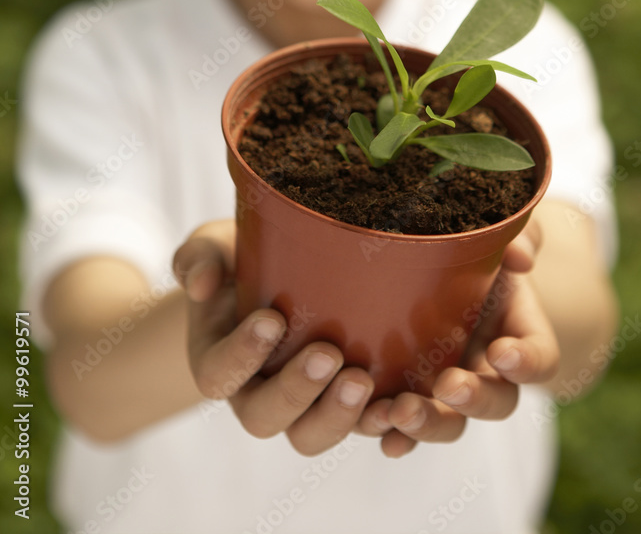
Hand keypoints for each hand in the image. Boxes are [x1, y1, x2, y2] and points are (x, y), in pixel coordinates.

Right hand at [173, 220, 374, 454]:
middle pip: (265, 418)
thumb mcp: (213, 247)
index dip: (242, 355)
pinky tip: (399, 407)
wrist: (277, 275)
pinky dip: (379, 426)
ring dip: (337, 416)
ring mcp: (300, 406)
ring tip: (364, 380)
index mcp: (218, 362)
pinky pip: (357, 431)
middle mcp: (254, 394)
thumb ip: (200, 257)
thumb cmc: (240, 258)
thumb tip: (200, 283)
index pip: (218, 375)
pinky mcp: (341, 406)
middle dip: (297, 391)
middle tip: (328, 354)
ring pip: (310, 436)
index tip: (271, 319)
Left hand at [357, 218, 559, 456]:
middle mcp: (490, 370)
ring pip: (451, 424)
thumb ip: (519, 237)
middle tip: (449, 385)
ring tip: (401, 412)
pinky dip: (397, 438)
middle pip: (497, 403)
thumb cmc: (478, 248)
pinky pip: (408, 428)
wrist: (440, 265)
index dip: (527, 362)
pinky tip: (383, 438)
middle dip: (474, 399)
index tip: (503, 351)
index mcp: (519, 332)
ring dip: (429, 424)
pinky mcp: (412, 394)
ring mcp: (452, 388)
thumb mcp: (502, 234)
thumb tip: (519, 256)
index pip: (540, 358)